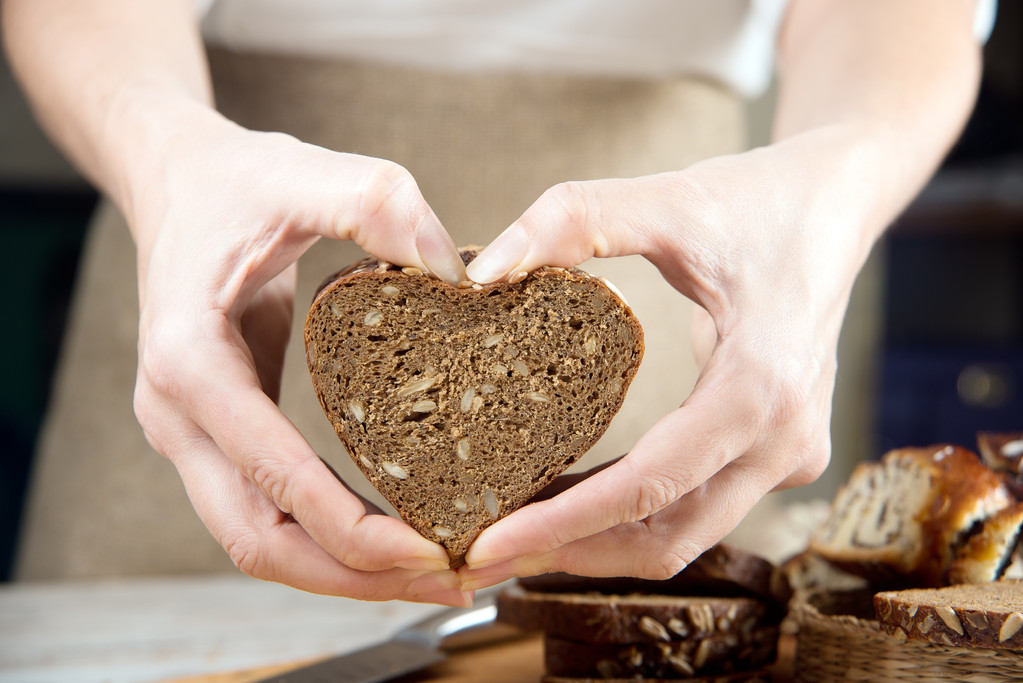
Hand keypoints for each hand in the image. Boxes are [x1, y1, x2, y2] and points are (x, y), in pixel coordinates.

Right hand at [127, 106, 471, 603]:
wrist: (179, 183)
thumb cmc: (238, 182)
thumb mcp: (304, 172)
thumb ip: (375, 203)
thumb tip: (456, 272)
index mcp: (189, 361)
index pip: (272, 477)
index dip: (353, 529)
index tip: (433, 548)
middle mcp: (177, 415)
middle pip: (260, 540)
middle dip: (355, 576)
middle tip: (450, 580)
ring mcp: (190, 433)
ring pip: (261, 540)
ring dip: (344, 572)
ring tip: (436, 575)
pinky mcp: (218, 435)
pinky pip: (270, 509)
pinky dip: (330, 537)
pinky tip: (395, 536)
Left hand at [458, 125, 879, 585]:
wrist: (834, 205)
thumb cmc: (757, 202)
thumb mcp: (667, 199)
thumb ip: (575, 219)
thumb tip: (482, 272)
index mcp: (761, 388)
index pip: (650, 485)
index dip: (562, 523)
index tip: (488, 545)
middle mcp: (785, 441)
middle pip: (666, 535)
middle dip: (570, 552)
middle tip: (483, 556)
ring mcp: (790, 456)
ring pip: (684, 533)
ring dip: (599, 542)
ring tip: (513, 534)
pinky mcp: (779, 455)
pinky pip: (697, 505)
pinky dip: (632, 514)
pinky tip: (568, 500)